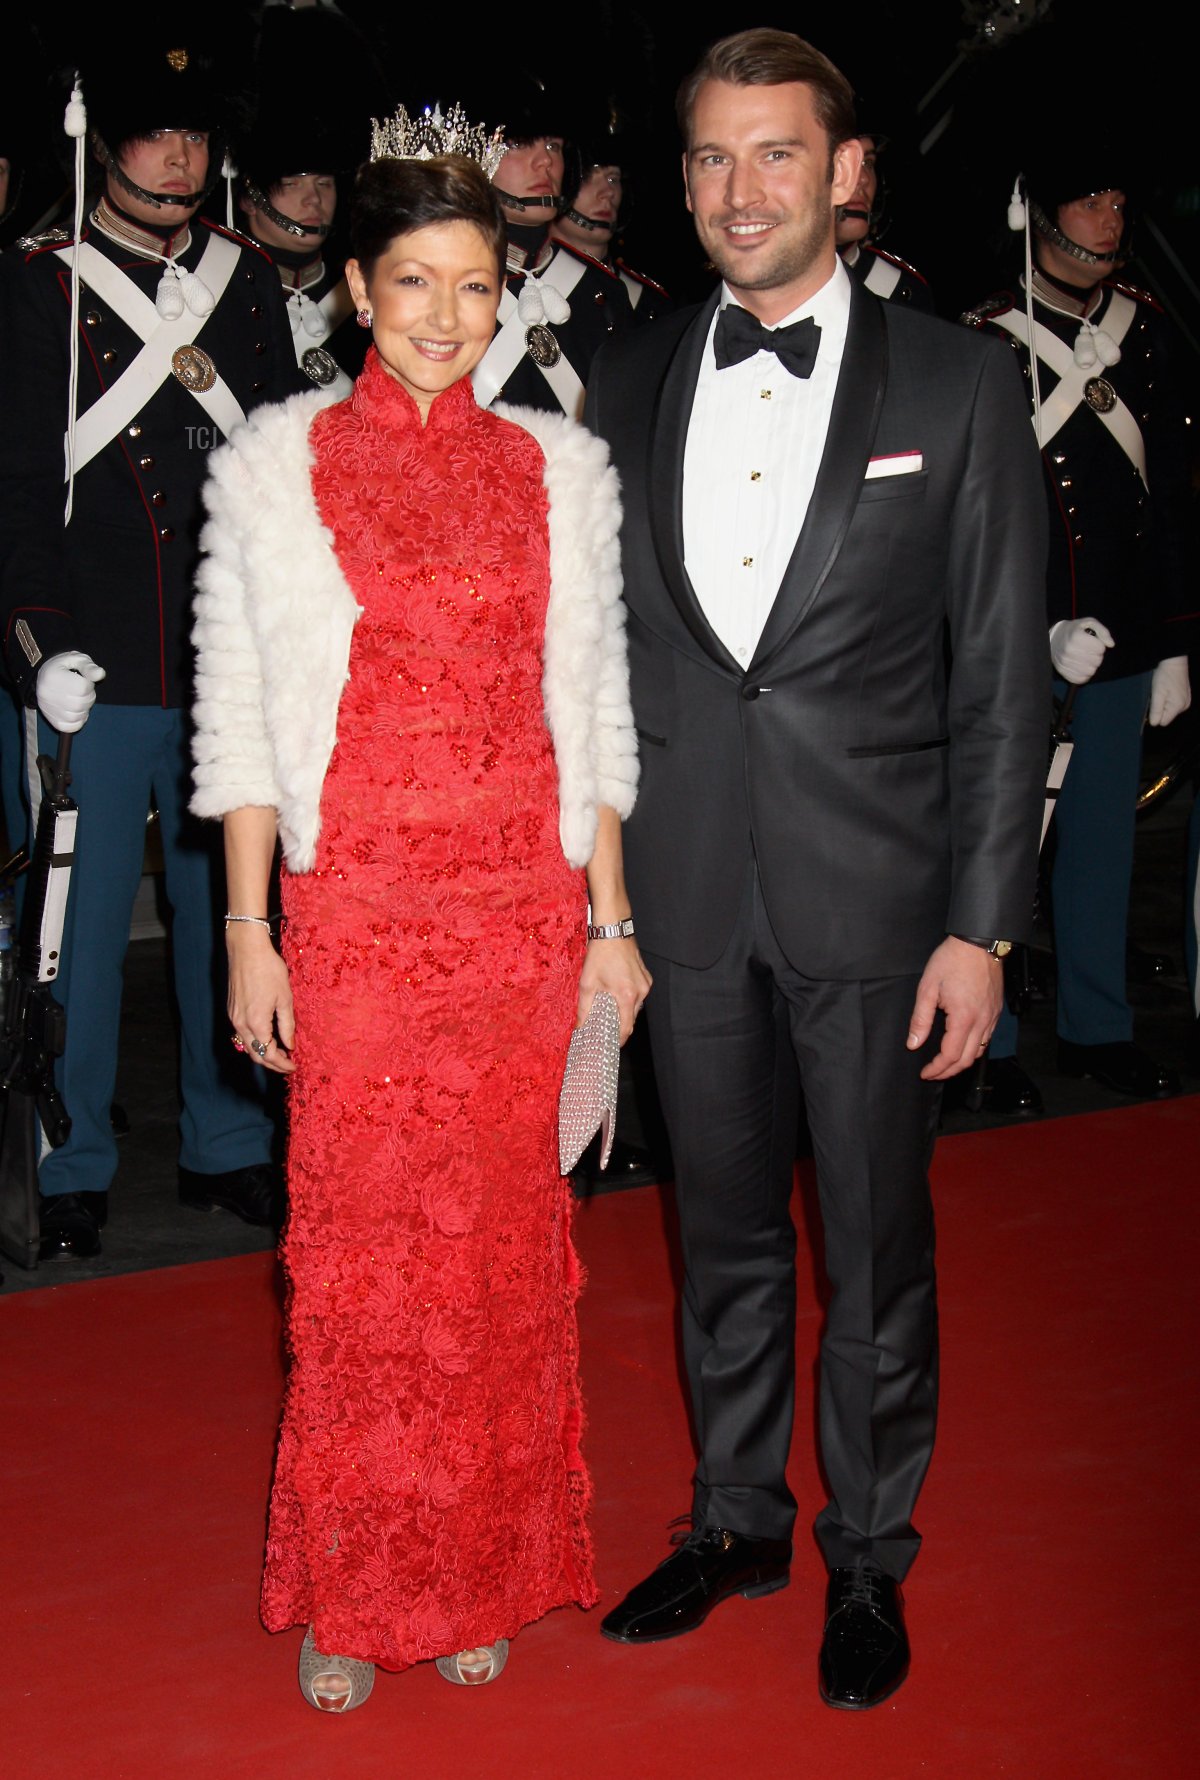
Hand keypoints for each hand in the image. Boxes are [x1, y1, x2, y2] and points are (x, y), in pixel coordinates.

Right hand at [36, 650, 105, 731]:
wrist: (43, 676)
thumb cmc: (64, 667)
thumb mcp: (77, 660)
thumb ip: (89, 667)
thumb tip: (100, 674)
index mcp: (53, 676)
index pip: (82, 688)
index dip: (89, 685)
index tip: (84, 681)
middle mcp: (47, 694)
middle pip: (80, 704)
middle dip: (88, 697)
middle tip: (83, 691)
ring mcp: (48, 708)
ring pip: (76, 716)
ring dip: (84, 709)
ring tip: (78, 699)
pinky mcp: (51, 719)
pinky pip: (70, 727)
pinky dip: (78, 721)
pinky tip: (76, 711)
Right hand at [227, 926, 294, 1074]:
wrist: (246, 949)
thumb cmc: (268, 970)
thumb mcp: (285, 998)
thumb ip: (287, 1025)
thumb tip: (290, 1045)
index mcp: (256, 1023)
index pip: (268, 1054)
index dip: (282, 1064)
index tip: (294, 1067)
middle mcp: (240, 1024)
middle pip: (255, 1055)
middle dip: (272, 1063)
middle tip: (288, 1064)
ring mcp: (233, 1017)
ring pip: (246, 1046)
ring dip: (262, 1053)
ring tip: (280, 1052)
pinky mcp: (231, 1010)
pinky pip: (242, 1034)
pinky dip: (254, 1041)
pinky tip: (267, 1037)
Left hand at [576, 937, 651, 1043]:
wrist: (613, 930)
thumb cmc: (600, 954)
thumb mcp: (587, 983)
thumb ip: (584, 1008)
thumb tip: (580, 1027)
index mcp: (626, 995)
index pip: (626, 1027)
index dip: (619, 1039)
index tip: (610, 1045)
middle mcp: (640, 991)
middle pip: (631, 1018)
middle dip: (619, 1024)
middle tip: (604, 1027)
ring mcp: (645, 984)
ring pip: (635, 1006)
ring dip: (623, 1011)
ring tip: (608, 1010)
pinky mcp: (646, 977)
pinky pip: (638, 995)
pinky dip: (627, 999)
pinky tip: (615, 994)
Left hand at [907, 936, 1003, 1080]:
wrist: (978, 942)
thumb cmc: (952, 960)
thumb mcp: (928, 988)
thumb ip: (920, 1019)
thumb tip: (914, 1043)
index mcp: (964, 1018)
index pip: (950, 1055)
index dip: (937, 1069)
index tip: (925, 1073)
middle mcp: (982, 1021)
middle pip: (967, 1059)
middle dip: (949, 1071)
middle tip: (933, 1074)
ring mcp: (992, 1017)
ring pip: (980, 1051)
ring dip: (962, 1062)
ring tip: (946, 1064)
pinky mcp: (996, 1011)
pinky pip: (987, 1038)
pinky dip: (974, 1049)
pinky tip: (962, 1046)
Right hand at [1049, 617, 1113, 684]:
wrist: (1053, 638)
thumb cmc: (1074, 630)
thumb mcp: (1089, 623)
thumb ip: (1103, 631)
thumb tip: (1111, 644)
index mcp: (1076, 637)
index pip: (1100, 648)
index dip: (1100, 645)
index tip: (1094, 643)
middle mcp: (1069, 650)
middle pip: (1097, 661)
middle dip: (1097, 656)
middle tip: (1090, 651)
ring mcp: (1065, 662)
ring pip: (1090, 671)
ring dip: (1091, 666)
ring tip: (1086, 659)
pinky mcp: (1063, 672)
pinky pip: (1081, 679)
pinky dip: (1085, 675)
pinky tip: (1082, 667)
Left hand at [1148, 656, 1190, 726]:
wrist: (1174, 662)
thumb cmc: (1165, 675)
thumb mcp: (1157, 693)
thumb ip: (1156, 710)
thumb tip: (1154, 723)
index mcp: (1178, 706)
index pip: (1163, 721)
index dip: (1155, 715)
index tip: (1153, 704)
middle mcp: (1184, 705)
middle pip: (1166, 716)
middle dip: (1159, 708)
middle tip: (1158, 695)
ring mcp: (1185, 701)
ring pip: (1169, 710)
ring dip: (1163, 703)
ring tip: (1163, 691)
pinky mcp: (1185, 696)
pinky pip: (1173, 704)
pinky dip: (1168, 699)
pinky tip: (1167, 690)